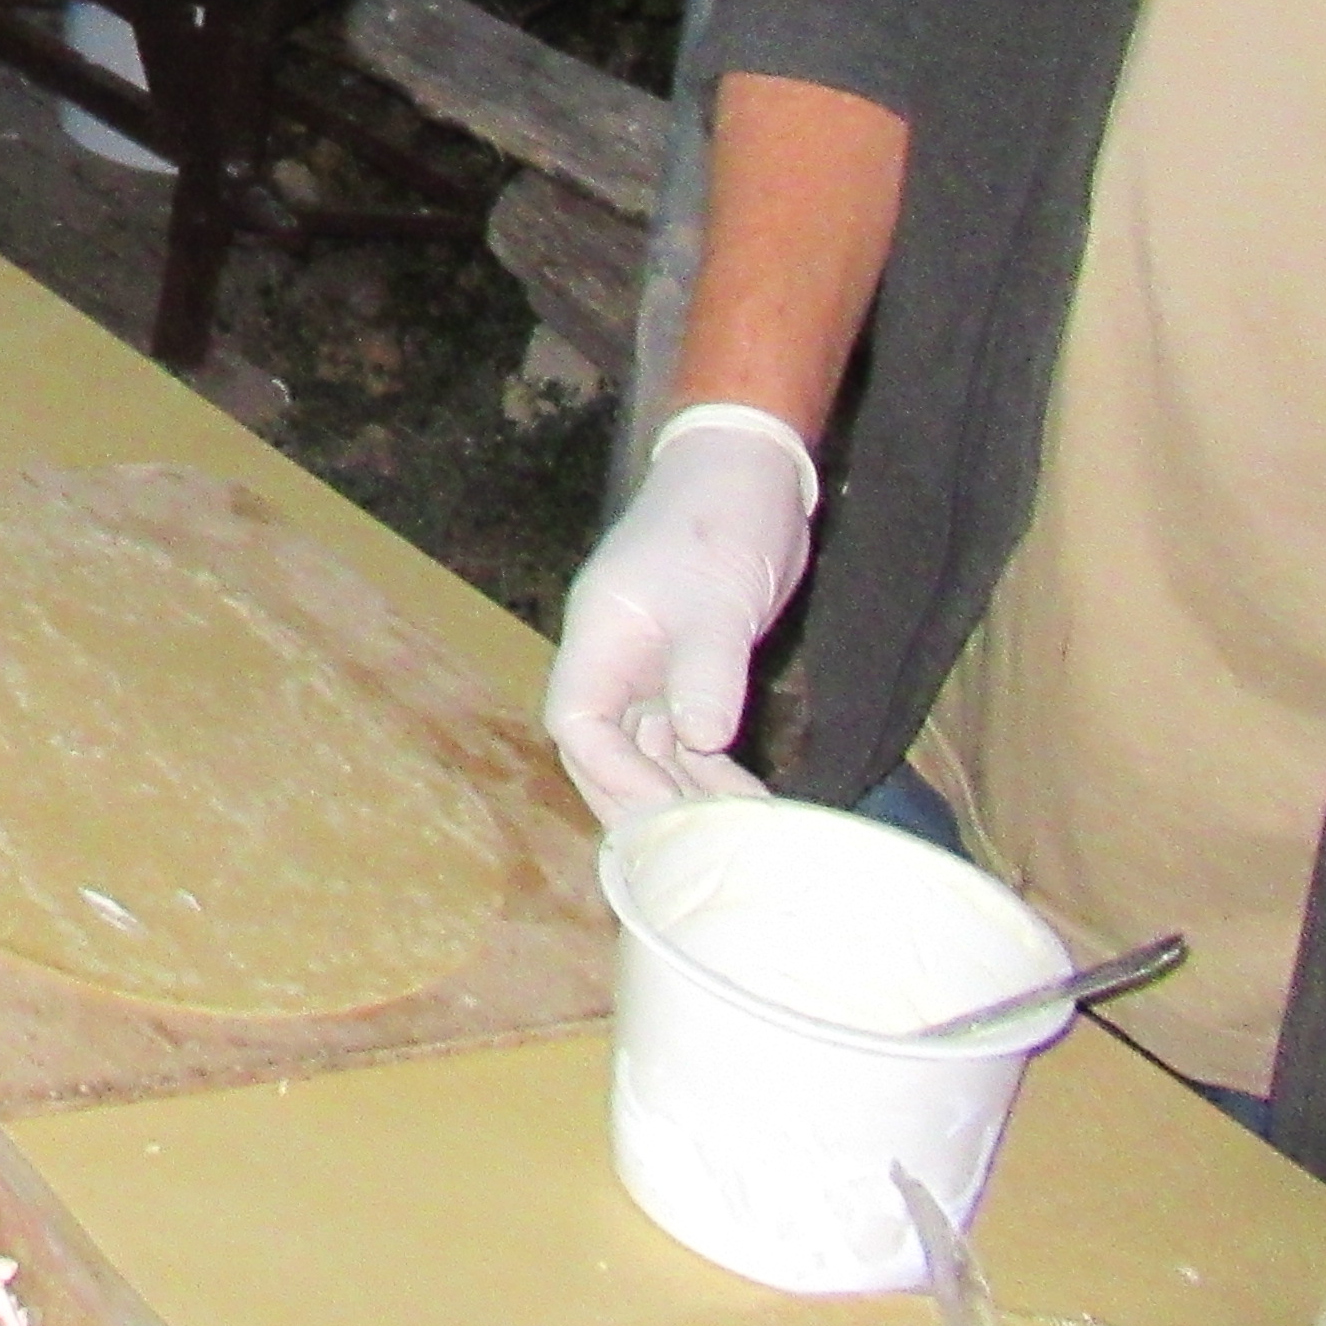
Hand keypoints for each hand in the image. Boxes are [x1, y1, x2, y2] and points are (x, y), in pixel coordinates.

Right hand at [543, 400, 816, 824]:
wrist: (748, 473)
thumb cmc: (719, 523)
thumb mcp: (718, 599)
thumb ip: (707, 670)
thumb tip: (698, 741)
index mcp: (601, 636)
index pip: (577, 722)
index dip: (611, 772)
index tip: (667, 807)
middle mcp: (614, 657)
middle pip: (603, 749)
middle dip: (639, 801)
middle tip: (689, 852)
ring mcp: (648, 665)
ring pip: (647, 750)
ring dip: (684, 794)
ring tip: (733, 839)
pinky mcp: (686, 668)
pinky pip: (684, 737)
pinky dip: (710, 772)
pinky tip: (748, 804)